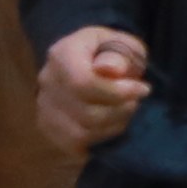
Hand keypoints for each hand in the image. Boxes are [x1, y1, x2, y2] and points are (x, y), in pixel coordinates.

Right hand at [36, 24, 150, 156]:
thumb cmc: (109, 53)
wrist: (86, 65)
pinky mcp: (47, 126)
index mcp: (62, 54)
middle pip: (86, 112)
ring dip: (113, 124)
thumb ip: (119, 54)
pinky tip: (110, 123)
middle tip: (136, 100)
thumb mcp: (121, 44)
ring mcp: (44, 106)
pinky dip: (100, 136)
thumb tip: (110, 70)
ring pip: (82, 131)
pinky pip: (76, 143)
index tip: (143, 89)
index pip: (83, 82)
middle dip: (121, 110)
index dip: (116, 92)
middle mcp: (47, 80)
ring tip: (125, 111)